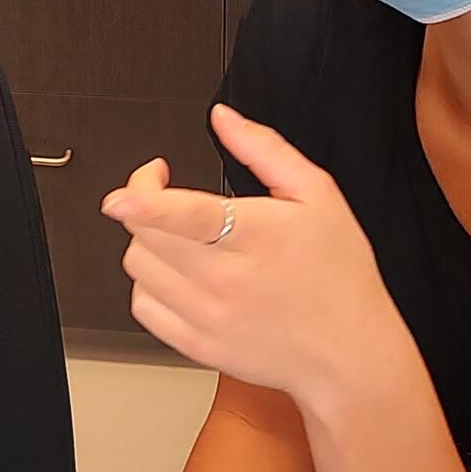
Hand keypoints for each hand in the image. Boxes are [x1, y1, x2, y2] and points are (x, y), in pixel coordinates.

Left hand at [103, 105, 413, 411]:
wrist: (349, 353)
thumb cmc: (339, 275)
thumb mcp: (318, 195)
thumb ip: (264, 149)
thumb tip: (223, 118)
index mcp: (259, 237)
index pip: (186, 217)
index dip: (145, 202)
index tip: (121, 196)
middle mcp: (228, 281)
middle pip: (148, 236)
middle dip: (144, 206)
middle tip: (162, 193)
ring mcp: (209, 317)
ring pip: (139, 268)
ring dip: (146, 242)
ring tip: (177, 235)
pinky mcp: (197, 346)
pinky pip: (144, 308)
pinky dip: (148, 283)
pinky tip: (175, 273)